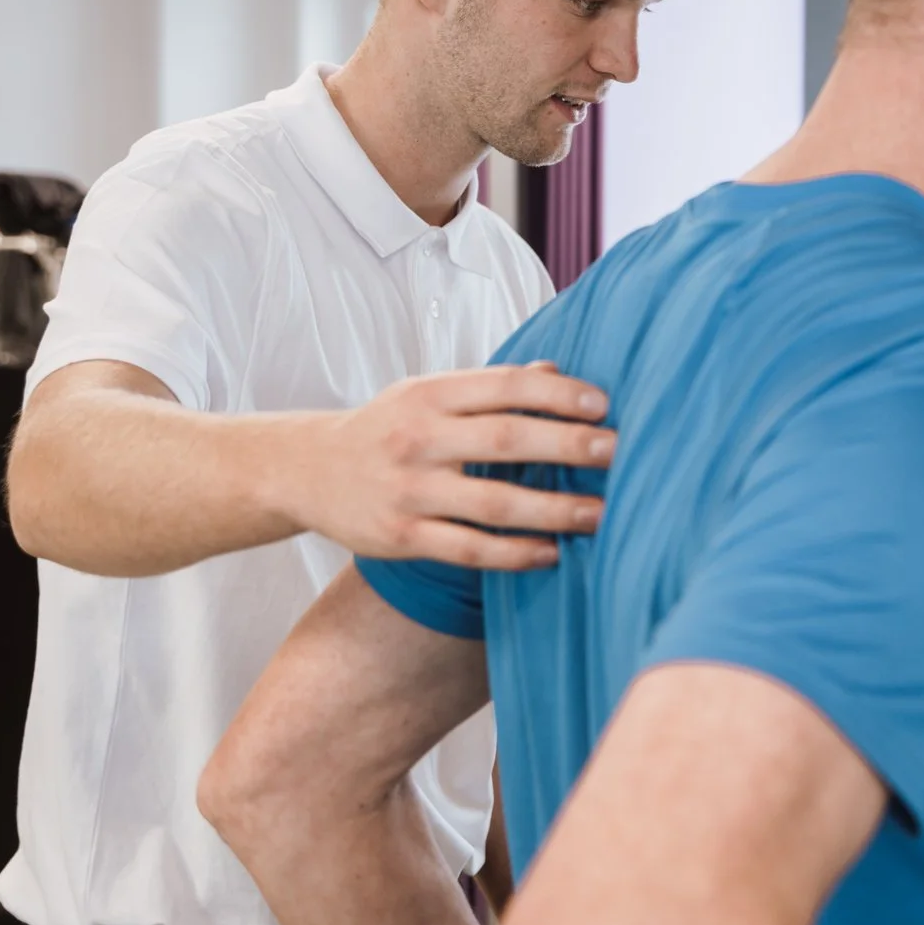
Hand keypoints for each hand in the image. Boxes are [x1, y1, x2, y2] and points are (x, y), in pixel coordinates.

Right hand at [285, 362, 611, 569]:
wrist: (305, 469)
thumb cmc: (386, 428)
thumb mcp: (429, 393)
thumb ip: (492, 387)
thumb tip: (560, 371)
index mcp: (431, 394)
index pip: (505, 386)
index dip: (558, 394)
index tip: (603, 404)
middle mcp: (419, 438)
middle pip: (507, 441)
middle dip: (568, 447)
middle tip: (618, 453)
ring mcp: (409, 490)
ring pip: (493, 503)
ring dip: (554, 510)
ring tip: (601, 514)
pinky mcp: (401, 537)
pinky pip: (468, 549)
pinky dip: (514, 553)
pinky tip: (552, 553)